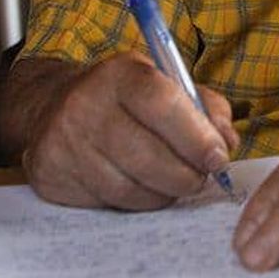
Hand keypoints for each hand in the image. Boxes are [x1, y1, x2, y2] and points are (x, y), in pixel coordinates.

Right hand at [22, 52, 239, 210]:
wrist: (55, 108)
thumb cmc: (124, 98)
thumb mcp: (166, 84)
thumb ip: (205, 107)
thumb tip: (227, 141)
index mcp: (120, 74)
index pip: (163, 104)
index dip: (196, 137)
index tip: (219, 158)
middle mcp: (86, 105)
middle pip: (146, 155)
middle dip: (185, 175)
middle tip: (201, 178)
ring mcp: (65, 142)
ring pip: (128, 188)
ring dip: (163, 193)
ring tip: (174, 183)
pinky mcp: (51, 175)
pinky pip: (106, 203)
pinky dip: (135, 202)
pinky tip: (142, 187)